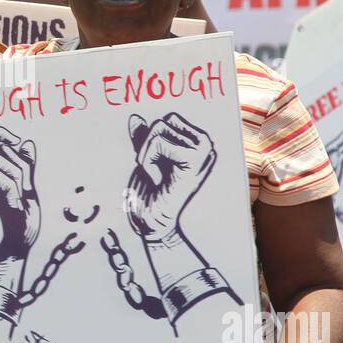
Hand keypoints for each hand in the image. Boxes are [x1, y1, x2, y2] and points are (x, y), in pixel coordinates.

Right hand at [0, 128, 39, 267]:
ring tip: (19, 201)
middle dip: (17, 160)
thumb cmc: (19, 230)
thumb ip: (25, 169)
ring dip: (16, 176)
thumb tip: (25, 142)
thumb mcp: (28, 194)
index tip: (18, 142)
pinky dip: (13, 190)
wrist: (12, 258)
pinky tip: (15, 208)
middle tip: (24, 186)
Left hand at [124, 113, 215, 242]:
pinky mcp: (193, 162)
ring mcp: (203, 152)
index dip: (152, 139)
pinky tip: (157, 179)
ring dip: (146, 154)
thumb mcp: (145, 160)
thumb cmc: (149, 196)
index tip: (157, 165)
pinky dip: (148, 160)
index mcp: (198, 144)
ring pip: (159, 128)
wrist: (152, 225)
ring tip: (156, 176)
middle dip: (147, 145)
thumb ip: (144, 138)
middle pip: (164, 121)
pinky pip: (158, 142)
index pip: (169, 119)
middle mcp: (206, 145)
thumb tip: (136, 118)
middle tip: (154, 171)